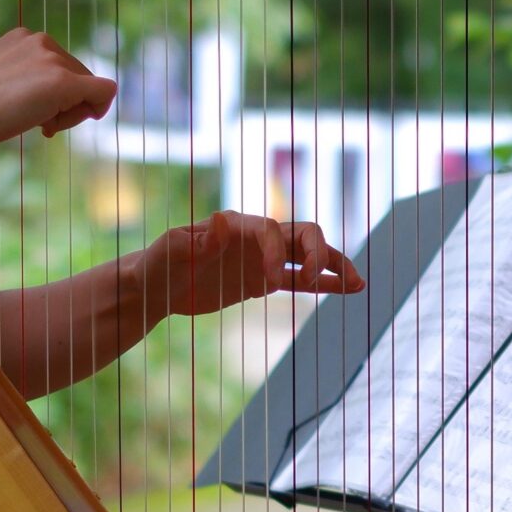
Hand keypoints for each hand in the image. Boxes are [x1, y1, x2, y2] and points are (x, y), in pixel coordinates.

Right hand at [0, 4, 116, 144]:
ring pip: (90, 90)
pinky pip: (105, 93)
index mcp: (26, 37)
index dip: (52, 94)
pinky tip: (63, 123)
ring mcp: (53, 61)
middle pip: (78, 79)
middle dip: (64, 106)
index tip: (30, 110)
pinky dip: (98, 110)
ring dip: (70, 114)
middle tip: (37, 124)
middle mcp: (42, 42)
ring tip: (37, 123)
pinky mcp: (64, 82)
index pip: (60, 67)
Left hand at [138, 211, 366, 316]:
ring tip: (358, 284)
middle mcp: (255, 237)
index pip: (269, 230)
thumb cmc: (156, 266)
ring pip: (308, 255)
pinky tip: (346, 290)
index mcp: (235, 225)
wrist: (153, 287)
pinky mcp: (263, 280)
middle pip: (301, 234)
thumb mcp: (170, 252)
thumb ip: (196, 240)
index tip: (270, 281)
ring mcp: (263, 258)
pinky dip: (323, 283)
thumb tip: (223, 221)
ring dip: (333, 266)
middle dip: (317, 253)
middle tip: (315, 280)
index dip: (275, 252)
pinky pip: (299, 280)